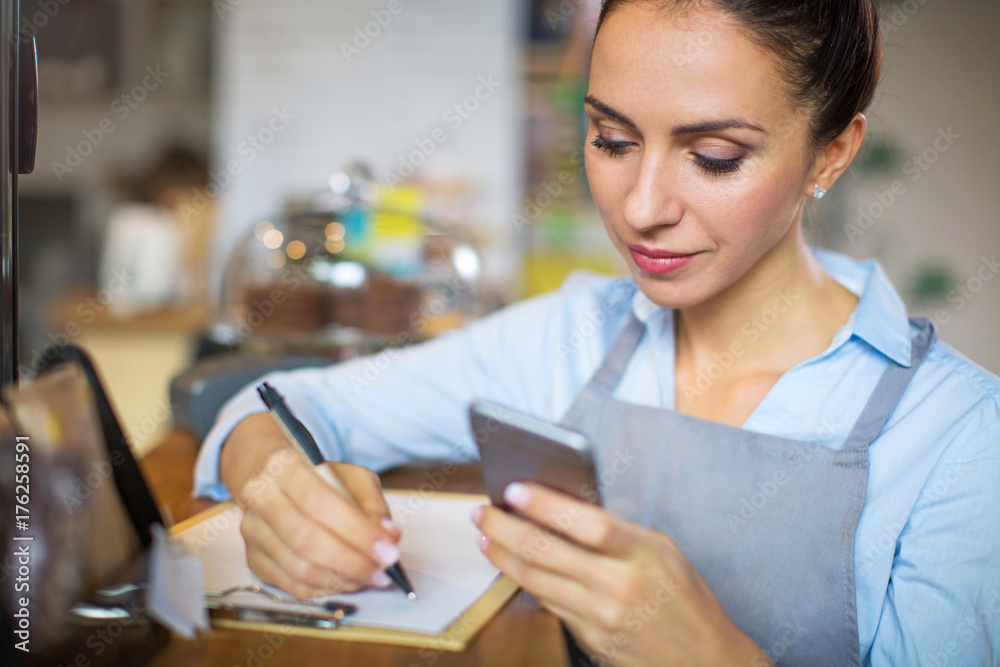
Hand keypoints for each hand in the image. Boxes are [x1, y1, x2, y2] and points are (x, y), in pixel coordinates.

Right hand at [220, 414, 401, 598]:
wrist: (270, 476)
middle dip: (352, 562)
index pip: (319, 503)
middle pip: (305, 539)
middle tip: (383, 572)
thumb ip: (372, 504)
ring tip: (368, 579)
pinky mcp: (253, 558)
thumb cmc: (317, 477)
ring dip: (340, 580)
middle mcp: (262, 499)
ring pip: (297, 567)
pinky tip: (344, 583)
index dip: (356, 531)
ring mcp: (254, 531)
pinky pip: (289, 585)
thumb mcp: (351, 476)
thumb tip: (389, 536)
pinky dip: (322, 590)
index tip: (388, 551)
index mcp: (287, 469)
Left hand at [471, 482, 771, 666]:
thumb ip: (618, 532)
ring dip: (503, 555)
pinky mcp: (590, 639)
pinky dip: (525, 582)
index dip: (545, 504)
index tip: (514, 488)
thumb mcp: (662, 551)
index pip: (586, 522)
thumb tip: (563, 508)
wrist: (706, 660)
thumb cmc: (685, 597)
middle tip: (482, 511)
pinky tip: (512, 566)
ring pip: (536, 580)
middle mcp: (620, 584)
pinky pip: (548, 605)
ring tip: (485, 536)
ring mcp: (602, 616)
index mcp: (644, 552)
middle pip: (546, 550)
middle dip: (504, 527)